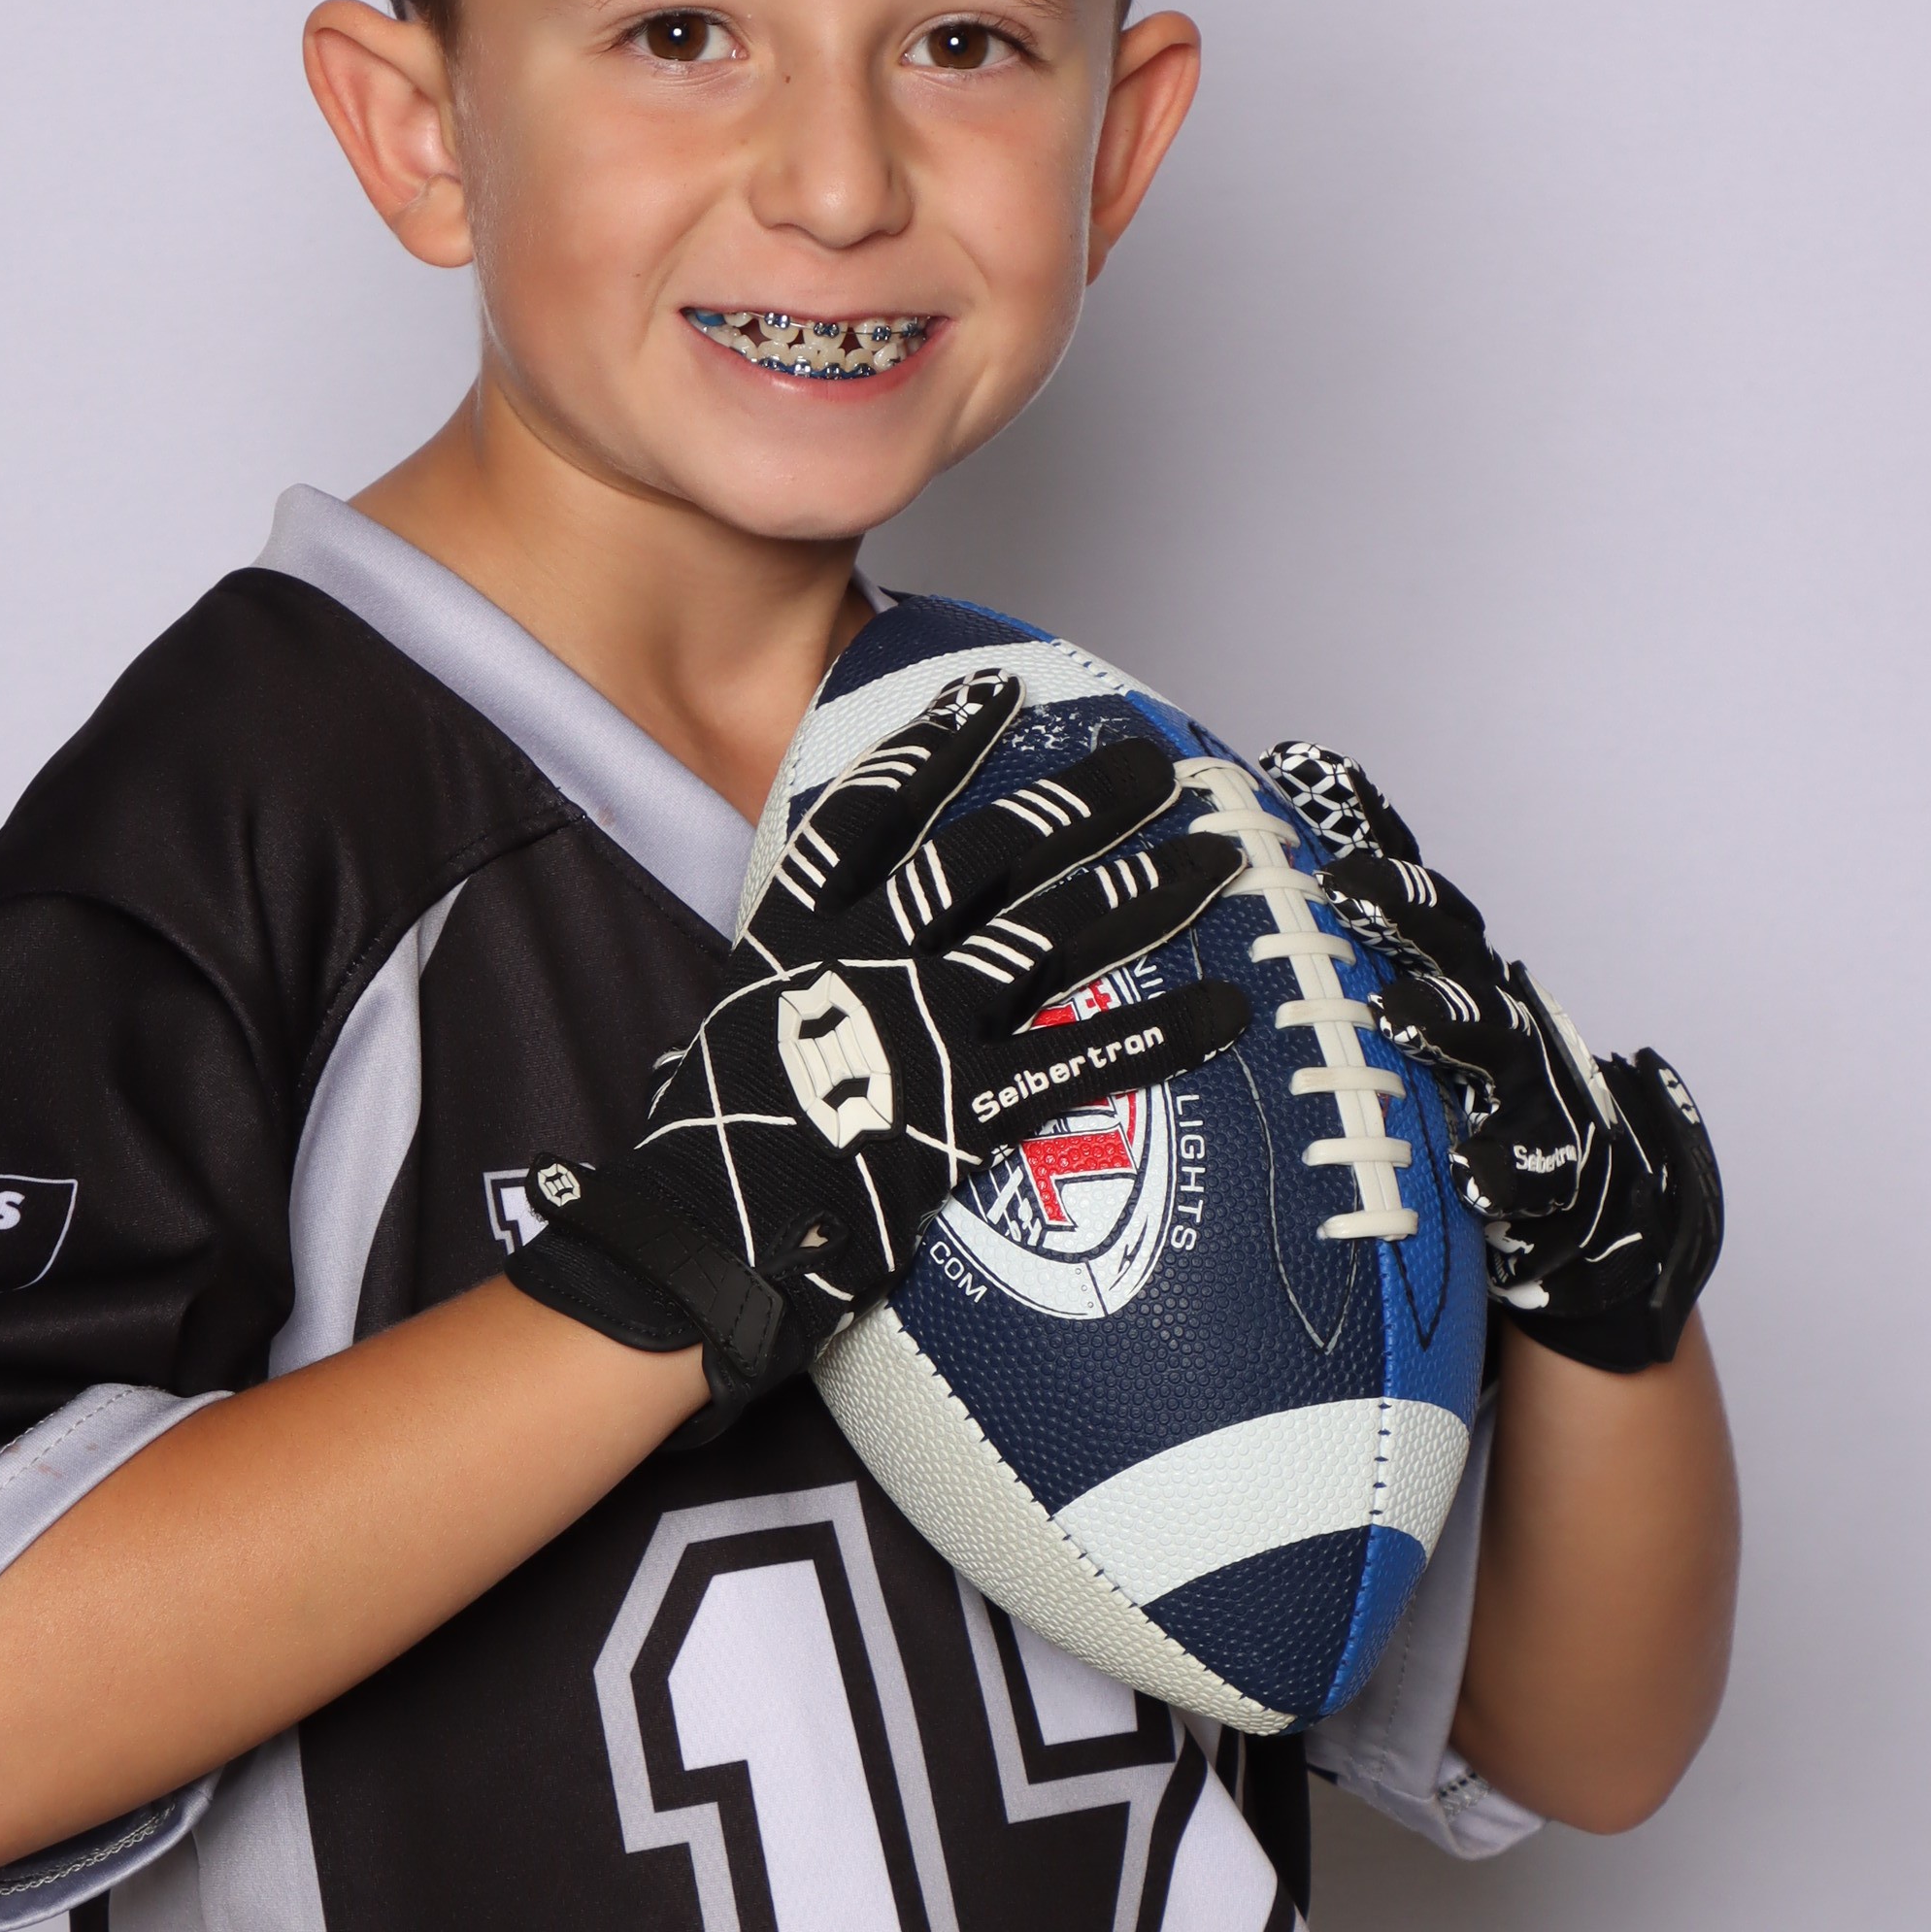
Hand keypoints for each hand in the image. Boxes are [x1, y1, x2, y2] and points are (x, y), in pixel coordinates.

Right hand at [517, 671, 1250, 1418]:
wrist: (705, 1238)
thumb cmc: (713, 1142)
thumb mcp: (741, 1021)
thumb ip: (797, 974)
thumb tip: (819, 953)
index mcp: (803, 930)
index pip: (875, 811)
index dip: (935, 747)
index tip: (991, 693)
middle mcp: (869, 957)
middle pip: (989, 854)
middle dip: (1080, 802)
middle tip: (1148, 765)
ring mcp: (922, 1025)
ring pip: (1052, 932)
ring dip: (1143, 892)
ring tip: (1213, 856)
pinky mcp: (967, 1105)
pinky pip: (1083, 1054)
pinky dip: (1160, 1031)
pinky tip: (1225, 1009)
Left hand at [1259, 741, 1721, 1374]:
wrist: (1594, 1221)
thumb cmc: (1470, 1111)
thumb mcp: (1402, 1037)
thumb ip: (1343, 964)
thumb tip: (1269, 830)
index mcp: (1454, 980)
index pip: (1411, 896)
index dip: (1370, 831)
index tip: (1311, 773)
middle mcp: (1493, 1020)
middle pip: (1452, 952)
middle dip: (1405, 914)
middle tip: (1346, 883)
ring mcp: (1524, 1093)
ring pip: (1488, 1046)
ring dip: (1445, 1023)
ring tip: (1397, 1011)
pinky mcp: (1548, 1178)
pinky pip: (1528, 1172)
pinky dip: (1504, 1171)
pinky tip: (1473, 1174)